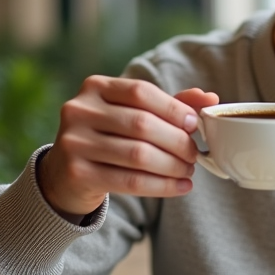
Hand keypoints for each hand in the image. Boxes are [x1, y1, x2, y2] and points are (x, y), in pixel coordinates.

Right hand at [37, 77, 219, 216]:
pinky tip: (180, 187)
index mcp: (95, 87)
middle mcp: (79, 110)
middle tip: (194, 154)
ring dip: (172, 165)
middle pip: (142, 124)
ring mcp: (73, 142)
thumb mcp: (132, 115)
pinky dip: (162, 186)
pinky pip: (129, 181)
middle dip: (176, 141)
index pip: (141, 91)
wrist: (65, 176)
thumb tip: (209, 97)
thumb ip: (168, 105)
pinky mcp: (77, 173)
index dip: (173, 108)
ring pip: (138, 155)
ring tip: (189, 170)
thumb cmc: (108, 139)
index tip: (194, 124)